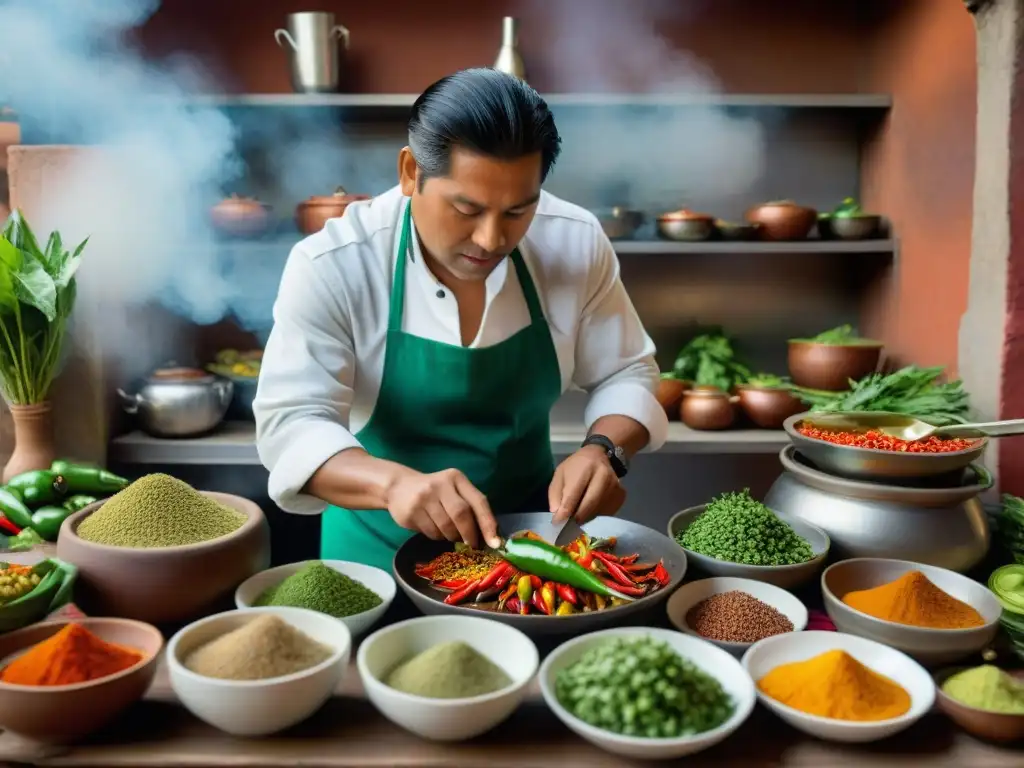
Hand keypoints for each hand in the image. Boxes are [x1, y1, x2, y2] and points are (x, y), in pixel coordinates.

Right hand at [386, 468, 500, 548]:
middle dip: (469, 534)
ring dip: (451, 536)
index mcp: (456, 478)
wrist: (398, 486)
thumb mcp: (453, 490)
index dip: (488, 523)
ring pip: (446, 528)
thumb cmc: (435, 491)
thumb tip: (489, 536)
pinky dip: (437, 536)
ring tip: (449, 532)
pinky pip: (431, 533)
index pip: (478, 501)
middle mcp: (440, 485)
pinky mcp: (410, 512)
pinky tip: (433, 528)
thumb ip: (470, 506)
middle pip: (462, 515)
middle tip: (471, 545)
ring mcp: (423, 498)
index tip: (495, 542)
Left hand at [548, 445, 625, 523]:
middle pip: (590, 504)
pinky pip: (607, 512)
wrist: (600, 456)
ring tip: (577, 516)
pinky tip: (590, 510)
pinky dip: (596, 515)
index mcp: (585, 468)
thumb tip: (557, 515)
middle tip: (567, 525)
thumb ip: (556, 494)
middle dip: (577, 517)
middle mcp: (603, 476)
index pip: (574, 494)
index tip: (557, 522)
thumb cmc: (576, 467)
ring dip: (586, 517)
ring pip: (598, 510)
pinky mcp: (621, 495)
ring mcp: (615, 486)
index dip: (565, 511)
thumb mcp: (560, 474)